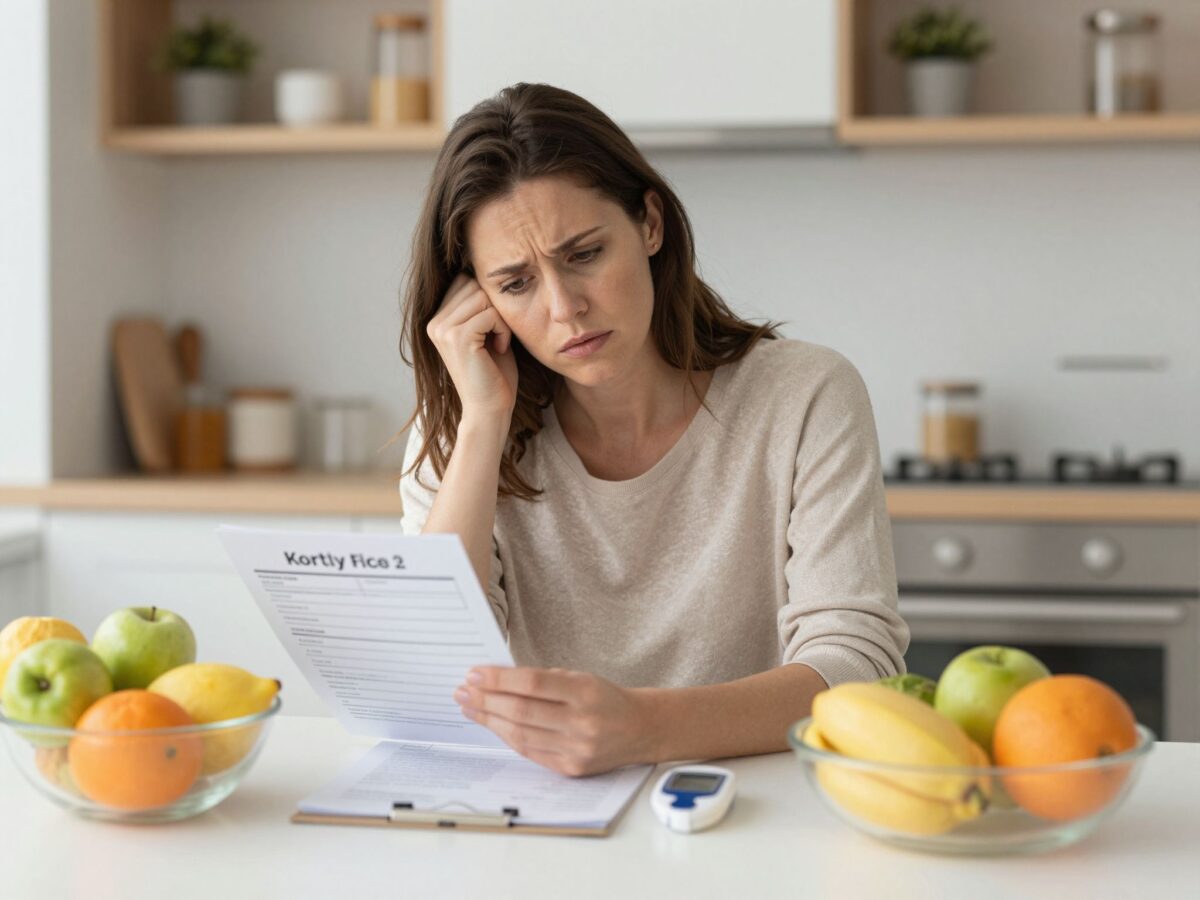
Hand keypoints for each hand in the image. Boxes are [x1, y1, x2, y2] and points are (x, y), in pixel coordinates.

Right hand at [426, 273, 518, 419]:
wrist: (489, 409)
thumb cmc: (494, 374)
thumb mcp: (484, 333)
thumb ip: (479, 306)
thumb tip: (486, 273)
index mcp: (437, 320)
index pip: (464, 281)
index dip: (487, 299)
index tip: (492, 329)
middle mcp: (434, 323)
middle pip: (474, 284)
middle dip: (494, 307)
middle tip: (498, 336)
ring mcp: (443, 329)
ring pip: (483, 296)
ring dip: (501, 318)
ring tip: (498, 343)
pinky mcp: (457, 338)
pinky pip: (490, 313)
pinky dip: (503, 329)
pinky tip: (500, 349)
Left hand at [454, 666, 652, 776]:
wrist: (640, 729)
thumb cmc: (605, 698)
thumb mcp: (581, 678)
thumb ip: (543, 680)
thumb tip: (495, 680)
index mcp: (585, 691)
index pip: (532, 683)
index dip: (499, 678)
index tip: (474, 673)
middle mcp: (582, 722)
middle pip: (521, 711)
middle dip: (486, 700)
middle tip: (463, 691)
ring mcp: (576, 749)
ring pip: (521, 735)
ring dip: (490, 720)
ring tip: (470, 708)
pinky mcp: (571, 768)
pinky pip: (530, 752)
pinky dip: (508, 737)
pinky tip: (493, 725)